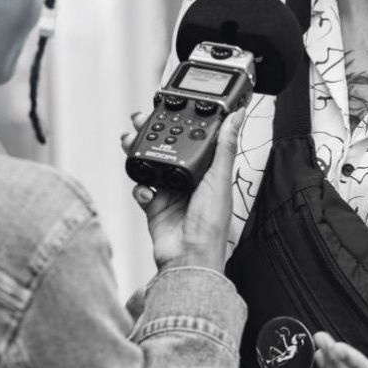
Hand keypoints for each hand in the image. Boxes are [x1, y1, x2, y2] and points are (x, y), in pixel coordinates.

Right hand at [120, 109, 243, 270]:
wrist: (189, 260)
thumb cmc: (211, 228)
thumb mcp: (219, 180)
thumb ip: (224, 147)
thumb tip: (237, 118)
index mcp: (209, 172)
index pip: (194, 139)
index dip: (181, 122)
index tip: (169, 107)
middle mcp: (189, 180)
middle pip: (168, 148)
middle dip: (152, 134)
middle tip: (140, 121)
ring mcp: (170, 193)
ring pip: (151, 165)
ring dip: (139, 154)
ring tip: (130, 143)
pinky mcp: (154, 206)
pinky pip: (142, 188)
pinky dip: (140, 187)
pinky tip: (146, 190)